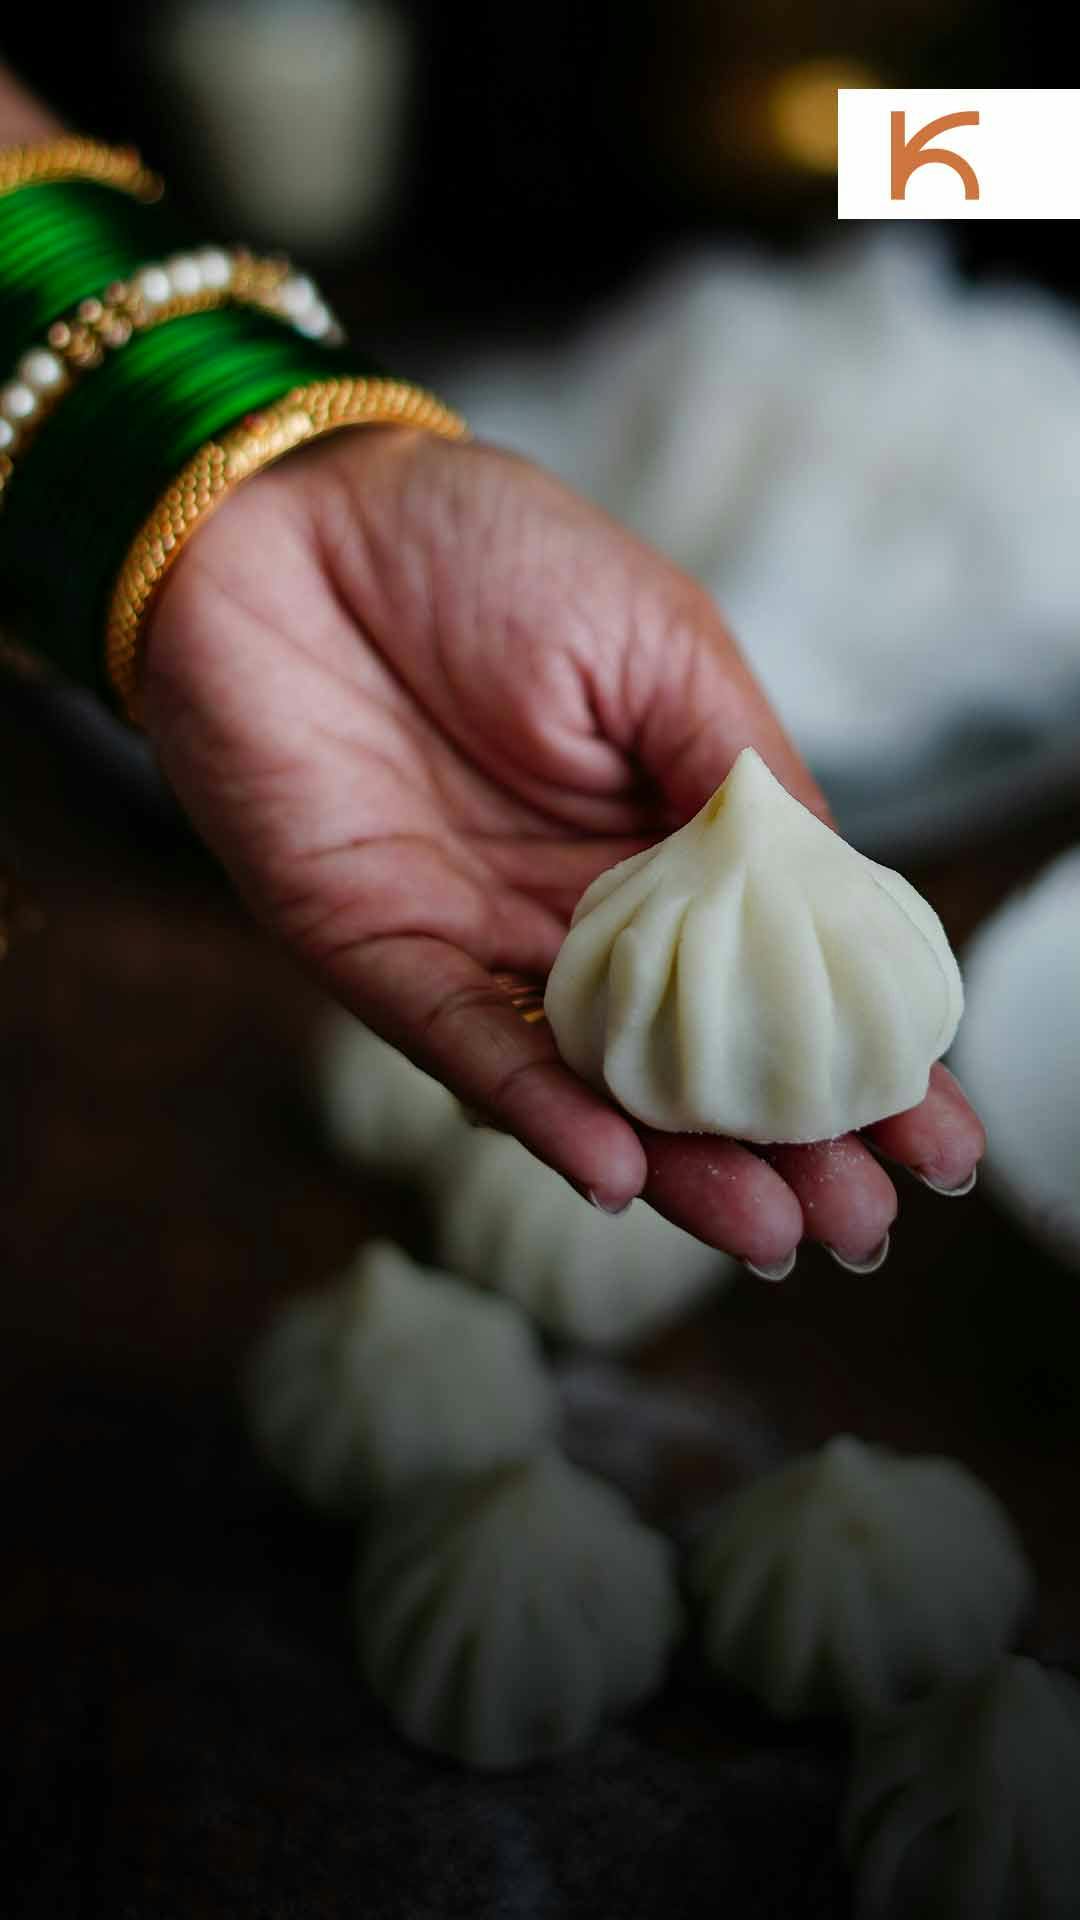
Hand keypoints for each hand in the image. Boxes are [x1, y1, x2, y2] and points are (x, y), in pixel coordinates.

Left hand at [142, 426, 983, 1272]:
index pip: (777, 970)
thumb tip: (842, 901)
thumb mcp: (660, 644)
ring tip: (770, 1231)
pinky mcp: (379, 950)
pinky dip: (538, 1111)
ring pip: (593, 1081)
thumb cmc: (485, 552)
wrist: (291, 513)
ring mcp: (485, 939)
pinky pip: (465, 1044)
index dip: (856, 1056)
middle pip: (695, 1055)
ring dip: (679, 1163)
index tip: (936, 1137)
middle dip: (783, 1145)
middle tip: (864, 1224)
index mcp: (665, 835)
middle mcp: (582, 911)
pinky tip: (620, 1171)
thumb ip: (741, 775)